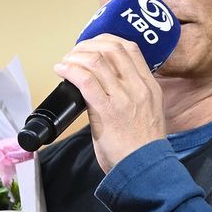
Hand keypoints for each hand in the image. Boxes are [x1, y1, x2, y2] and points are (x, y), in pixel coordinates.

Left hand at [54, 34, 165, 173]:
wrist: (145, 170)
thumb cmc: (141, 148)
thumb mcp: (147, 113)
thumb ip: (133, 97)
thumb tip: (107, 86)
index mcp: (149, 87)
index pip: (130, 49)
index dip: (106, 41)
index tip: (91, 47)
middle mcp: (139, 88)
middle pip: (112, 48)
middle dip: (87, 46)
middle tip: (74, 54)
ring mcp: (124, 98)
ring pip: (97, 60)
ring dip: (75, 57)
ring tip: (65, 63)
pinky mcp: (108, 111)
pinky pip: (86, 80)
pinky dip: (70, 70)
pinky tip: (61, 71)